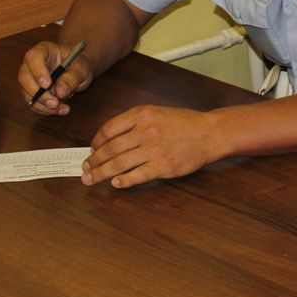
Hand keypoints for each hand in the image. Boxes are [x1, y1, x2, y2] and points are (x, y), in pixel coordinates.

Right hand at [18, 41, 93, 115]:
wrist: (77, 69)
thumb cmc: (78, 64)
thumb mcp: (81, 68)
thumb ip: (72, 78)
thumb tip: (60, 92)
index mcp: (43, 50)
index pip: (33, 57)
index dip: (38, 71)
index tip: (47, 84)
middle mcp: (31, 64)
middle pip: (24, 78)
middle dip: (39, 94)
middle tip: (55, 103)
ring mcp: (29, 78)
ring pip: (26, 93)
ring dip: (43, 105)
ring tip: (63, 109)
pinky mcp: (31, 92)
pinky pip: (33, 103)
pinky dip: (45, 110)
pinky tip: (60, 110)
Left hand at [83, 105, 220, 187]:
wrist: (211, 133)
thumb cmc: (186, 123)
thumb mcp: (158, 112)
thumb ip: (135, 122)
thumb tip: (110, 139)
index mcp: (142, 115)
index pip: (108, 130)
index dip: (95, 142)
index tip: (92, 150)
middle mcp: (145, 131)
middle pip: (109, 149)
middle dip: (93, 161)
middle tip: (86, 169)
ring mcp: (154, 150)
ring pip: (118, 164)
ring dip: (101, 173)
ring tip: (91, 179)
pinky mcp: (163, 167)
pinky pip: (137, 176)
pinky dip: (123, 181)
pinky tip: (116, 183)